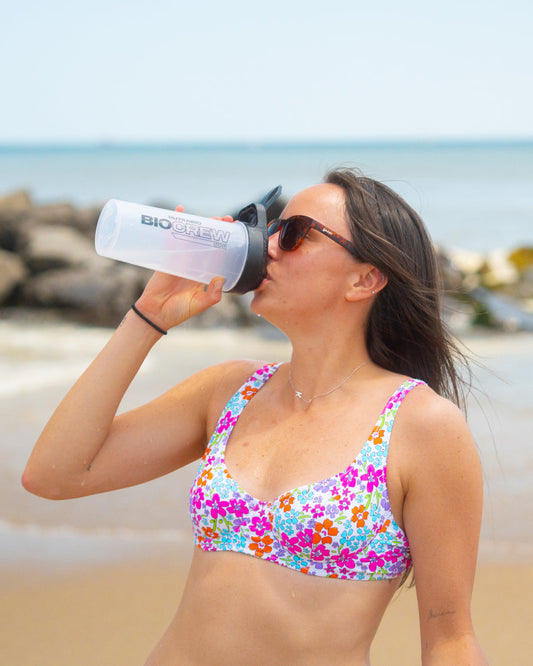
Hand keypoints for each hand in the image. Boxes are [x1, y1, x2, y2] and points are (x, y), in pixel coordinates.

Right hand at [133, 206, 233, 330]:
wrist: (155, 315)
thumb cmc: (177, 312)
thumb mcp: (199, 304)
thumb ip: (212, 295)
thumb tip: (221, 279)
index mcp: (203, 274)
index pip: (217, 255)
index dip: (226, 244)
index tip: (236, 234)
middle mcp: (193, 264)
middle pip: (207, 241)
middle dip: (217, 229)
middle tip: (227, 220)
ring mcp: (180, 259)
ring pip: (192, 237)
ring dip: (201, 224)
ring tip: (214, 217)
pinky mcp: (167, 257)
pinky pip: (172, 237)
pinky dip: (175, 223)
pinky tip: (180, 211)